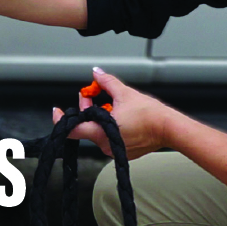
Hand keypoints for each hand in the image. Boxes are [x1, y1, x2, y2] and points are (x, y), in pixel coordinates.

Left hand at [52, 67, 178, 159]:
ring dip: (100, 118)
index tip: (57, 111)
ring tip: (110, 104)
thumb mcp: (124, 93)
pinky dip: (111, 127)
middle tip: (91, 96)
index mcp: (100, 132)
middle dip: (87, 110)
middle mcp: (105, 145)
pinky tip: (120, 116)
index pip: (72, 130)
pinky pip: (110, 138)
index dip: (61, 119)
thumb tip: (97, 73)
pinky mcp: (124, 153)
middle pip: (87, 127)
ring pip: (99, 132)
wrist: (169, 128)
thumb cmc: (149, 115)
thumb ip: (106, 82)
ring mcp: (115, 150)